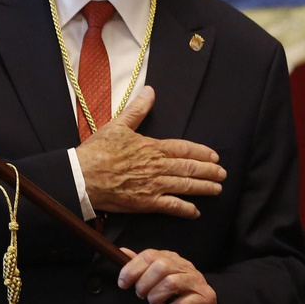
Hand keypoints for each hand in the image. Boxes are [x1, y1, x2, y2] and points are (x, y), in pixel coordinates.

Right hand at [73, 86, 224, 218]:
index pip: (184, 149)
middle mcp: (157, 167)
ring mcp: (153, 186)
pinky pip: (171, 206)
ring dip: (204, 188)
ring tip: (217, 189)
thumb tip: (150, 91)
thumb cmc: (97, 151)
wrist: (82, 176)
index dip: (202, 152)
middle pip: (190, 168)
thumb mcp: (117, 125)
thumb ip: (137, 109)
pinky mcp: (145, 203)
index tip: (214, 156)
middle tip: (222, 173)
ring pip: (185, 186)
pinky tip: (195, 212)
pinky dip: (185, 209)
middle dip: (209, 171)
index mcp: (152, 147)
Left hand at [118, 247, 218, 303]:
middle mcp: (186, 267)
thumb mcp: (157, 278)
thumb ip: (141, 266)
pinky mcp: (205, 300)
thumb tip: (122, 251)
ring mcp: (197, 283)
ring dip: (156, 297)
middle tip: (142, 295)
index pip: (150, 255)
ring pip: (171, 283)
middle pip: (161, 267)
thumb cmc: (176, 294)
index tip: (122, 283)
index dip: (132, 269)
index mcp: (172, 259)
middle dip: (144, 284)